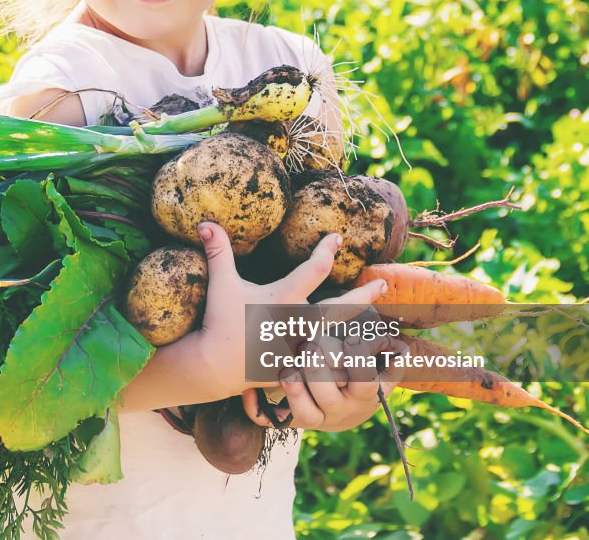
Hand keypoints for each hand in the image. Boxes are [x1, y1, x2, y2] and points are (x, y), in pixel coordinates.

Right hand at [193, 220, 386, 401]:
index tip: (338, 238)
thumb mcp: (221, 284)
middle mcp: (299, 322)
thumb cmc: (220, 321)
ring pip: (340, 337)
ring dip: (360, 328)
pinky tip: (356, 354)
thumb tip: (206, 222)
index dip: (328, 250)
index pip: (315, 269)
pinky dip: (343, 357)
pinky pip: (327, 361)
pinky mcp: (299, 365)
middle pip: (341, 306)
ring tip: (378, 323)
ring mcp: (301, 346)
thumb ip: (218, 252)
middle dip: (364, 294)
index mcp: (285, 298)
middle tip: (382, 284)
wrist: (215, 366)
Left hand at [241, 334, 409, 430]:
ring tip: (286, 369)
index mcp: (363, 395)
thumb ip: (391, 355)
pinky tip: (247, 393)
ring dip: (293, 390)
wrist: (343, 408)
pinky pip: (269, 421)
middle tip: (309, 346)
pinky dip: (257, 409)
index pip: (364, 382)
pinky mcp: (289, 421)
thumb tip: (402, 349)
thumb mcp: (380, 367)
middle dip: (318, 370)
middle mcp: (338, 411)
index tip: (351, 338)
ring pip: (303, 412)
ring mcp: (314, 418)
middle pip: (329, 396)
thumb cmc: (360, 373)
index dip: (358, 363)